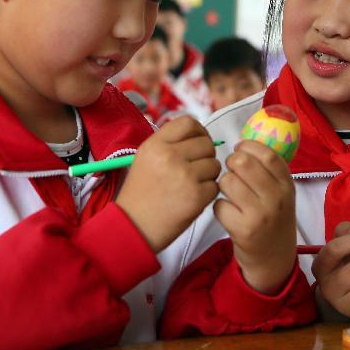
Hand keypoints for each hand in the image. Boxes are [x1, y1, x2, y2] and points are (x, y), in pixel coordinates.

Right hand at [117, 116, 220, 252]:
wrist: (133, 227)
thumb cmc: (140, 194)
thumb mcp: (145, 158)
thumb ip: (169, 143)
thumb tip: (198, 134)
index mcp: (156, 144)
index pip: (189, 122)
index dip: (199, 131)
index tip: (197, 142)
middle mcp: (170, 156)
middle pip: (206, 143)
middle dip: (205, 155)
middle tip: (195, 168)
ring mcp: (185, 176)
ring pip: (215, 164)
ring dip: (208, 175)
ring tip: (191, 185)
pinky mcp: (197, 196)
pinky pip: (215, 185)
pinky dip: (208, 192)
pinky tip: (192, 198)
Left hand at [214, 140, 295, 293]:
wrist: (273, 259)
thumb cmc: (272, 219)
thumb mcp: (281, 194)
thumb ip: (268, 171)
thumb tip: (243, 144)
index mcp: (287, 185)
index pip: (267, 154)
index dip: (248, 146)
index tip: (240, 149)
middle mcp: (277, 198)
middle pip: (243, 163)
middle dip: (231, 163)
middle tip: (232, 171)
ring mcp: (260, 214)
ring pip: (227, 181)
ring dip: (223, 185)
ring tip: (231, 195)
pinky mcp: (243, 229)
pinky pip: (219, 204)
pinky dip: (219, 207)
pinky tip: (229, 213)